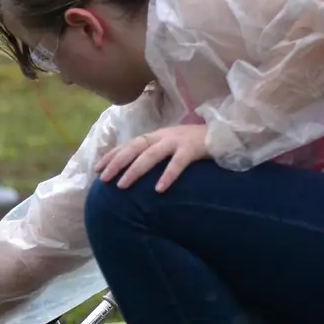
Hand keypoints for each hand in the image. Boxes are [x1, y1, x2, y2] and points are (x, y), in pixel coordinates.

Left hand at [94, 124, 209, 191]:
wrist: (226, 133)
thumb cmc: (197, 144)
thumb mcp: (172, 146)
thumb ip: (156, 153)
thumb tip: (136, 170)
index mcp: (157, 135)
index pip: (129, 144)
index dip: (112, 155)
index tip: (96, 168)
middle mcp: (164, 136)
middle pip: (134, 148)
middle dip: (117, 163)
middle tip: (103, 179)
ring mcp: (178, 141)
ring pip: (151, 155)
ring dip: (134, 170)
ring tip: (122, 186)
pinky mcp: (193, 149)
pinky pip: (178, 164)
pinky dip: (167, 176)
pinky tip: (159, 190)